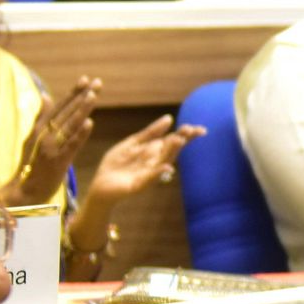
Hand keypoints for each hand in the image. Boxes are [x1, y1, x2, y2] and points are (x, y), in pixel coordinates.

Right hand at [10, 77, 100, 204]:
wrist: (25, 191)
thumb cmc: (31, 163)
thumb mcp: (33, 138)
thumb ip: (41, 117)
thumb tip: (46, 95)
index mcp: (40, 127)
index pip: (60, 106)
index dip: (73, 92)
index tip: (86, 79)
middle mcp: (44, 134)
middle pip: (66, 111)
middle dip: (82, 95)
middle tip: (98, 82)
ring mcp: (51, 147)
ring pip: (70, 124)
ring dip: (82, 109)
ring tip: (94, 95)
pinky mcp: (58, 161)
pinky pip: (71, 145)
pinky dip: (80, 134)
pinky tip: (90, 123)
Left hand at [88, 113, 203, 204]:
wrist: (101, 185)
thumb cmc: (117, 164)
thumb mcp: (132, 143)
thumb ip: (150, 133)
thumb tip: (169, 118)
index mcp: (154, 151)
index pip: (174, 141)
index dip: (187, 135)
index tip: (201, 129)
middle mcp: (155, 162)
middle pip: (171, 150)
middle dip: (181, 140)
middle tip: (190, 130)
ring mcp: (149, 174)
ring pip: (163, 161)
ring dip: (171, 152)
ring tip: (178, 140)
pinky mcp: (138, 185)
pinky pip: (150, 178)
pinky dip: (159, 173)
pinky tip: (167, 167)